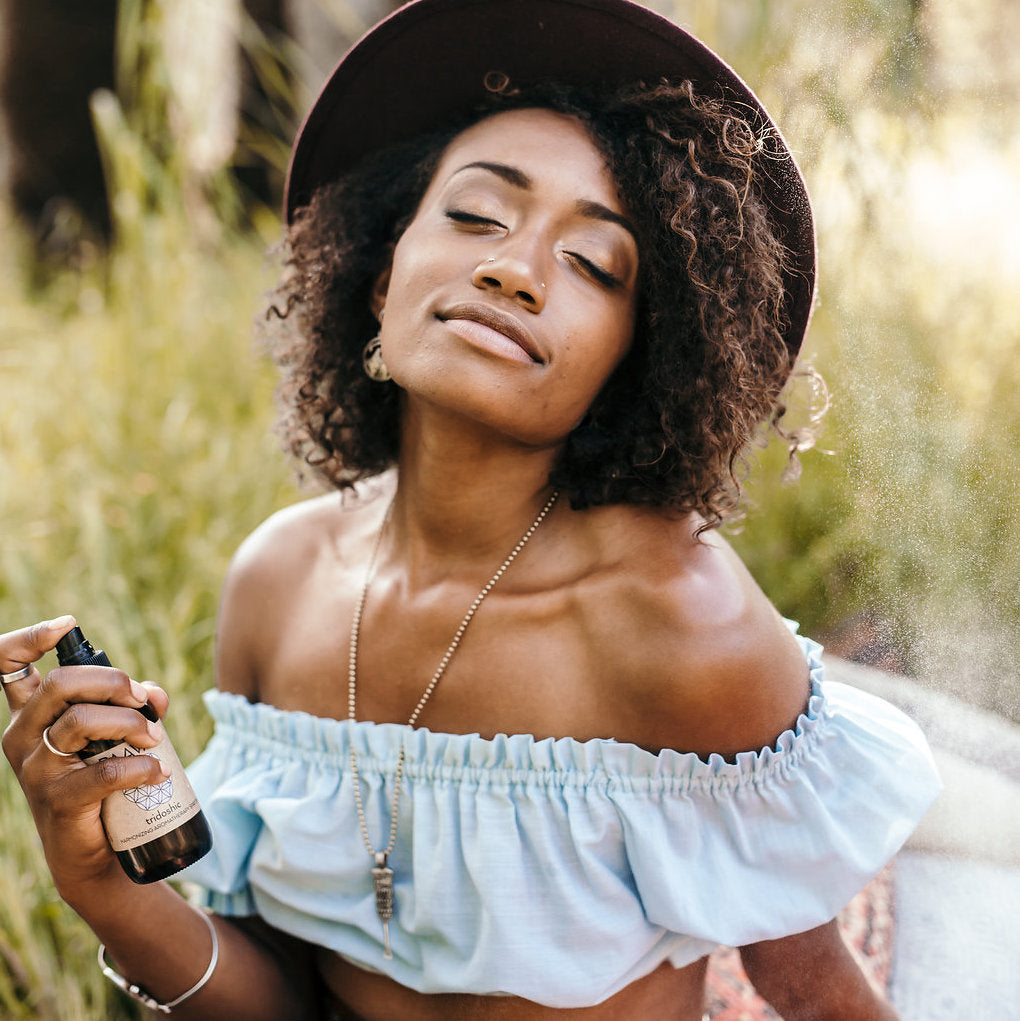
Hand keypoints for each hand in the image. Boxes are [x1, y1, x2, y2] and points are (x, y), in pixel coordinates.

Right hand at [1, 616, 171, 894]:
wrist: (97, 853)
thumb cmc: (105, 782)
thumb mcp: (115, 735)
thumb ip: (136, 704)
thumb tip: (155, 693)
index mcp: (31, 715)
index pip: (7, 666)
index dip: (30, 638)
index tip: (66, 625)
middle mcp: (24, 737)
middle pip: (59, 684)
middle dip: (111, 681)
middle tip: (143, 700)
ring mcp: (37, 770)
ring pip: (80, 723)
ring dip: (130, 723)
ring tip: (155, 739)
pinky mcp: (59, 801)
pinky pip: (102, 771)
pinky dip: (139, 766)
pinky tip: (157, 770)